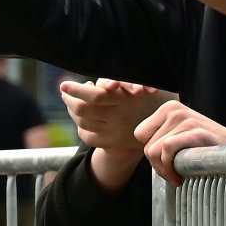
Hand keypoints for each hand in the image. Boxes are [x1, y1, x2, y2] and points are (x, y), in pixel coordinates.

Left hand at [60, 79, 175, 151]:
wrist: (161, 129)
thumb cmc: (151, 99)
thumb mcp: (146, 86)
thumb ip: (124, 82)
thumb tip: (97, 85)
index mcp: (128, 102)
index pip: (96, 97)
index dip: (77, 90)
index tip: (64, 84)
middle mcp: (119, 119)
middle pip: (83, 110)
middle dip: (69, 98)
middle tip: (66, 90)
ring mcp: (113, 134)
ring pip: (81, 121)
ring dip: (72, 108)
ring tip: (73, 99)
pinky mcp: (109, 144)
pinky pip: (85, 135)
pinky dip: (79, 124)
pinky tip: (82, 116)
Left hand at [134, 102, 225, 186]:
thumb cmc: (204, 147)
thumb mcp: (179, 134)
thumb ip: (161, 137)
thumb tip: (146, 152)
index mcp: (169, 108)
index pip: (140, 134)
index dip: (152, 152)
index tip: (167, 161)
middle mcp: (175, 109)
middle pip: (146, 146)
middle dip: (158, 164)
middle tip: (174, 171)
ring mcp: (186, 119)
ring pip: (154, 151)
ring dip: (164, 169)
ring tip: (179, 173)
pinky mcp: (195, 131)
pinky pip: (167, 150)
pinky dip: (169, 167)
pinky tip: (181, 174)